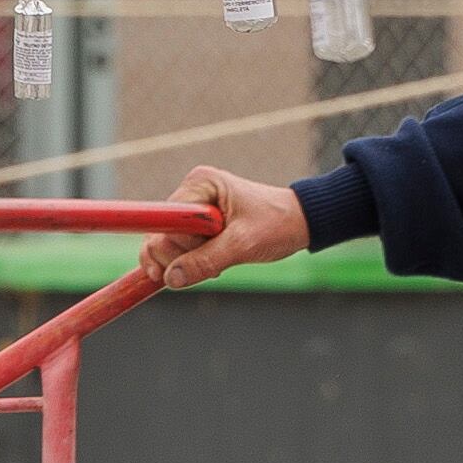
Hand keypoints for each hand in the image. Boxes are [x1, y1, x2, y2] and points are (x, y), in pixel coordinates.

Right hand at [151, 166, 307, 292]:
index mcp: (200, 184)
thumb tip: (171, 278)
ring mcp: (192, 207)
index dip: (161, 248)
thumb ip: (205, 261)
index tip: (161, 274)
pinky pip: (180, 248)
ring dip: (189, 261)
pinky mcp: (197, 223)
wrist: (301, 221)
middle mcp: (191, 192)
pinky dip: (193, 261)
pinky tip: (215, 262)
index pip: (164, 221)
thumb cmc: (277, 224)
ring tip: (220, 261)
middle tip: (214, 264)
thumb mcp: (243, 245)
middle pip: (161, 234)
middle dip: (182, 258)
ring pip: (169, 245)